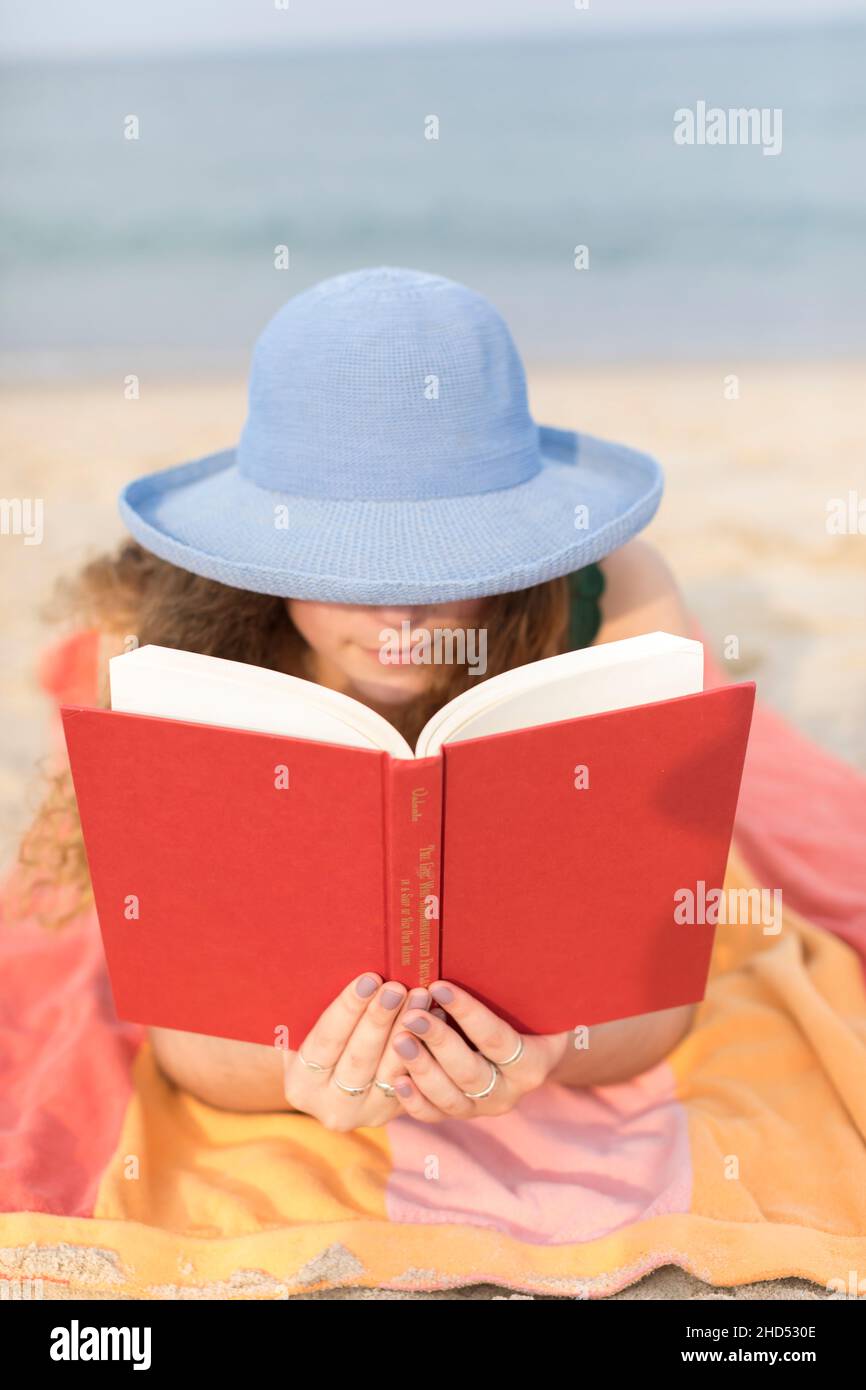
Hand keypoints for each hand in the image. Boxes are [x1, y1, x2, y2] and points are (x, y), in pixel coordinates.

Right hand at [281, 972, 442, 1130]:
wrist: (332, 1077)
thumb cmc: (323, 1038)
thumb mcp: (310, 1028)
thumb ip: (325, 1011)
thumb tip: (361, 977)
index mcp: (301, 1085)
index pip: (326, 1040)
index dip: (348, 1008)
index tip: (369, 979)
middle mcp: (330, 1108)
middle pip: (358, 1057)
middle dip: (379, 1019)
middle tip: (397, 987)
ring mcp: (364, 1115)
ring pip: (389, 1071)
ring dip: (407, 1030)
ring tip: (419, 996)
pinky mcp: (392, 1113)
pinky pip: (412, 1080)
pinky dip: (424, 1047)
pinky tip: (435, 1018)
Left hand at [387, 981, 568, 1121]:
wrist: (530, 1049)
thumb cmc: (523, 1012)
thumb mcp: (526, 1000)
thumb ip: (507, 989)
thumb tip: (487, 943)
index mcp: (531, 1063)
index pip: (496, 1038)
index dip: (467, 1013)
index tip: (438, 986)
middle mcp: (508, 1092)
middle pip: (470, 1072)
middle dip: (439, 1043)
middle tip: (412, 1016)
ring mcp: (482, 1108)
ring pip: (450, 1098)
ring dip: (422, 1069)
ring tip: (399, 1040)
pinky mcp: (459, 1115)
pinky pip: (434, 1115)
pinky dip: (414, 1100)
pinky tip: (395, 1078)